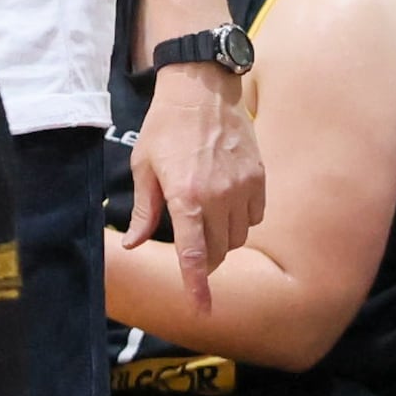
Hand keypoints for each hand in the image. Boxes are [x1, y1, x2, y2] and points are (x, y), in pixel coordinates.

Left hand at [121, 62, 263, 308]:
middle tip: (192, 251)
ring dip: (223, 239)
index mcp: (186, 197)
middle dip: (204, 259)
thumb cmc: (166, 126)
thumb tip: (136, 245)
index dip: (196, 286)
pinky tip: (227, 204)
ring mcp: (243, 187)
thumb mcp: (144, 167)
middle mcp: (219, 196)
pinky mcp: (259, 176)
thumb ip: (145, 210)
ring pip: (239, 237)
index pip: (193, 254)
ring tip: (207, 219)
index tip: (200, 309)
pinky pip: (255, 216)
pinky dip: (242, 220)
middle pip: (218, 251)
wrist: (202, 87)